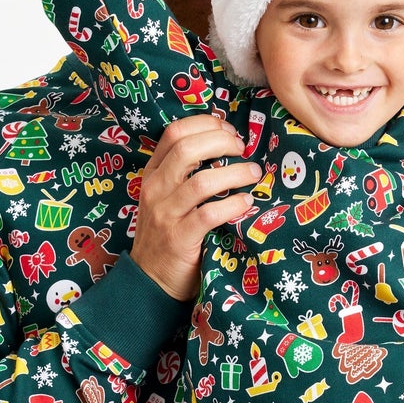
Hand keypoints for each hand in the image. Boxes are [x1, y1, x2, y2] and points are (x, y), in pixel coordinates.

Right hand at [130, 116, 262, 300]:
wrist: (150, 279)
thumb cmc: (167, 233)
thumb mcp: (166, 197)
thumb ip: (186, 173)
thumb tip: (227, 144)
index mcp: (153, 173)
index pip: (174, 133)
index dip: (206, 124)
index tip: (229, 129)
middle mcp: (156, 189)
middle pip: (187, 149)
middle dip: (221, 141)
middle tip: (243, 149)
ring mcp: (165, 214)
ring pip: (202, 182)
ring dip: (235, 173)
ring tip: (253, 173)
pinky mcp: (179, 239)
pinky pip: (209, 214)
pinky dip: (233, 205)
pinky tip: (246, 202)